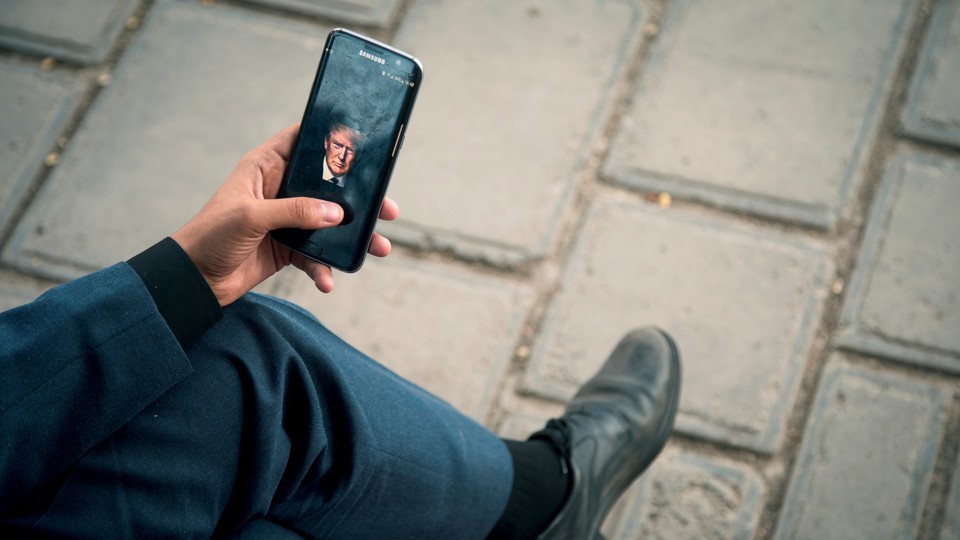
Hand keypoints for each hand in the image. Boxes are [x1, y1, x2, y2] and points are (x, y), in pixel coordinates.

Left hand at [171, 123, 398, 306]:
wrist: (193, 281)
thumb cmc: (210, 237)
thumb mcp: (251, 217)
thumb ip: (294, 212)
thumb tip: (336, 214)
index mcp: (266, 167)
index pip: (301, 141)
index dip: (329, 138)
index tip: (362, 142)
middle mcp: (280, 190)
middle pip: (328, 186)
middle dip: (359, 199)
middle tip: (387, 208)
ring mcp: (286, 220)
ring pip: (330, 223)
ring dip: (354, 237)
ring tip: (378, 248)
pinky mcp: (287, 248)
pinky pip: (315, 255)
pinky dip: (325, 268)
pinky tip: (328, 281)